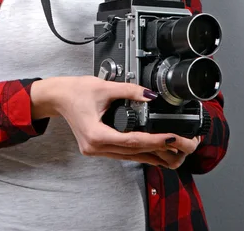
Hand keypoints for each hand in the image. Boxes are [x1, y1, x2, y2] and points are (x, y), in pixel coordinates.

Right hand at [31, 75, 196, 166]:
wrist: (57, 96)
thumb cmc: (74, 91)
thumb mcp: (104, 87)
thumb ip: (129, 90)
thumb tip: (150, 94)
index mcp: (96, 135)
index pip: (134, 141)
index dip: (156, 140)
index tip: (174, 138)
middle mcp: (97, 148)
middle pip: (136, 153)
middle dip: (163, 150)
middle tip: (185, 146)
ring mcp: (97, 150)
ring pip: (132, 157)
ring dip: (155, 155)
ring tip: (178, 152)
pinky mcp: (99, 147)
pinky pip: (125, 154)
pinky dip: (142, 152)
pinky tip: (156, 152)